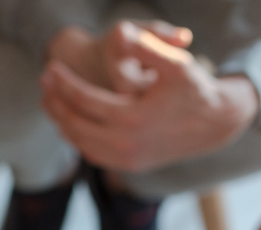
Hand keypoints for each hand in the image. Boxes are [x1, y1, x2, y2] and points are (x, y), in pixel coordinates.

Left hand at [39, 26, 257, 172]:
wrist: (216, 124)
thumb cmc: (195, 88)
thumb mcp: (176, 63)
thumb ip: (147, 48)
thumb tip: (121, 32)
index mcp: (133, 118)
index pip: (84, 100)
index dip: (63, 82)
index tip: (49, 68)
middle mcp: (126, 144)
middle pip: (75, 124)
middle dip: (55, 102)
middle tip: (44, 82)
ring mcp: (127, 159)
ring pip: (80, 143)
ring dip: (62, 122)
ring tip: (50, 101)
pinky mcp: (130, 166)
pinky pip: (93, 154)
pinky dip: (77, 138)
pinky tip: (70, 121)